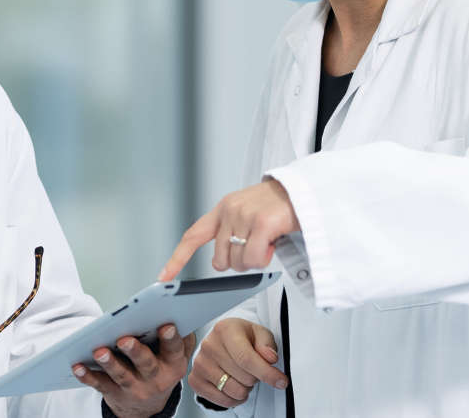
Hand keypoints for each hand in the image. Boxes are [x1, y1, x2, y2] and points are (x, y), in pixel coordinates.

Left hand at [71, 324, 193, 417]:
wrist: (148, 404)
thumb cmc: (161, 366)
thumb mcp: (175, 350)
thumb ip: (178, 327)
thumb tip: (169, 292)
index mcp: (173, 363)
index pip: (174, 349)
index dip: (171, 338)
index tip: (166, 325)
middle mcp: (156, 378)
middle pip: (146, 364)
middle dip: (135, 351)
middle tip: (124, 340)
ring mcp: (135, 388)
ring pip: (122, 375)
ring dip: (110, 363)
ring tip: (100, 352)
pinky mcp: (115, 393)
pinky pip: (100, 384)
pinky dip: (88, 376)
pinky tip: (78, 366)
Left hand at [158, 179, 298, 280]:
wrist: (305, 191)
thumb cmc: (278, 207)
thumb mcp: (247, 214)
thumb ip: (231, 233)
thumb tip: (221, 263)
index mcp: (222, 209)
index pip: (193, 236)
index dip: (177, 258)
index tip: (163, 276)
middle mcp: (229, 210)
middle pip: (220, 260)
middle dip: (238, 262)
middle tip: (256, 249)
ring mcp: (245, 215)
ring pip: (238, 262)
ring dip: (254, 261)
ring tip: (267, 243)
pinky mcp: (263, 223)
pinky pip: (254, 259)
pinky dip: (264, 259)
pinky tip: (273, 243)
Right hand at [189, 318, 287, 407]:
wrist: (222, 340)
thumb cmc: (241, 337)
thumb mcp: (259, 334)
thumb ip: (267, 344)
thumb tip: (269, 358)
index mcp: (225, 330)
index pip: (246, 358)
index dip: (267, 373)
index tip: (281, 381)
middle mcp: (209, 345)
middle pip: (244, 377)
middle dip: (256, 378)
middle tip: (252, 368)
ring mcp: (200, 363)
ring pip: (234, 391)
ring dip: (245, 388)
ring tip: (242, 375)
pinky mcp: (195, 380)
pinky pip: (222, 400)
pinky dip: (234, 398)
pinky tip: (235, 385)